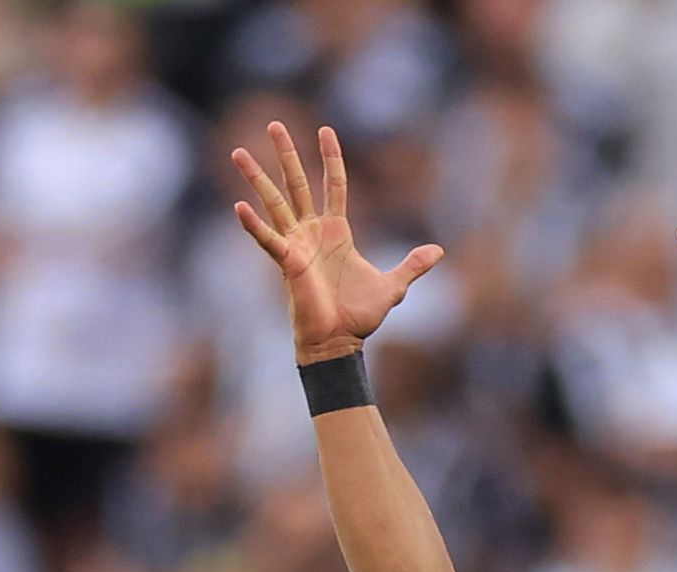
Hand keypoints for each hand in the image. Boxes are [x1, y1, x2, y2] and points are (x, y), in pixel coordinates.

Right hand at [231, 121, 442, 362]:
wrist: (340, 342)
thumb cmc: (359, 316)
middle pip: (297, 182)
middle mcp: (312, 232)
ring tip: (238, 152)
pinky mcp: (287, 263)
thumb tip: (438, 252)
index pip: (333, 184)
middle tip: (273, 123)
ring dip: (257, 177)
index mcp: (336, 232)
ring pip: (275, 202)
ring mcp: (296, 245)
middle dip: (286, 153)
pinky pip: (268, 241)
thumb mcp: (393, 286)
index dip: (331, 157)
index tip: (325, 129)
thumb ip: (412, 265)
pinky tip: (239, 207)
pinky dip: (254, 226)